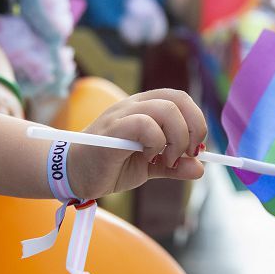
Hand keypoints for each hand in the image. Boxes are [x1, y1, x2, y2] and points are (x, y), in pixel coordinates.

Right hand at [66, 89, 207, 198]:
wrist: (73, 175)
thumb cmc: (109, 166)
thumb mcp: (149, 167)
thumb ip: (173, 166)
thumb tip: (200, 169)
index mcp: (145, 108)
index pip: (180, 99)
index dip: (196, 121)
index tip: (196, 149)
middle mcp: (134, 105)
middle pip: (178, 99)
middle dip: (193, 129)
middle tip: (187, 154)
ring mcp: (122, 114)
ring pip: (165, 109)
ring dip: (176, 138)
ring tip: (167, 159)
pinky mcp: (112, 130)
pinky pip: (144, 124)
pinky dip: (156, 142)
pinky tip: (148, 158)